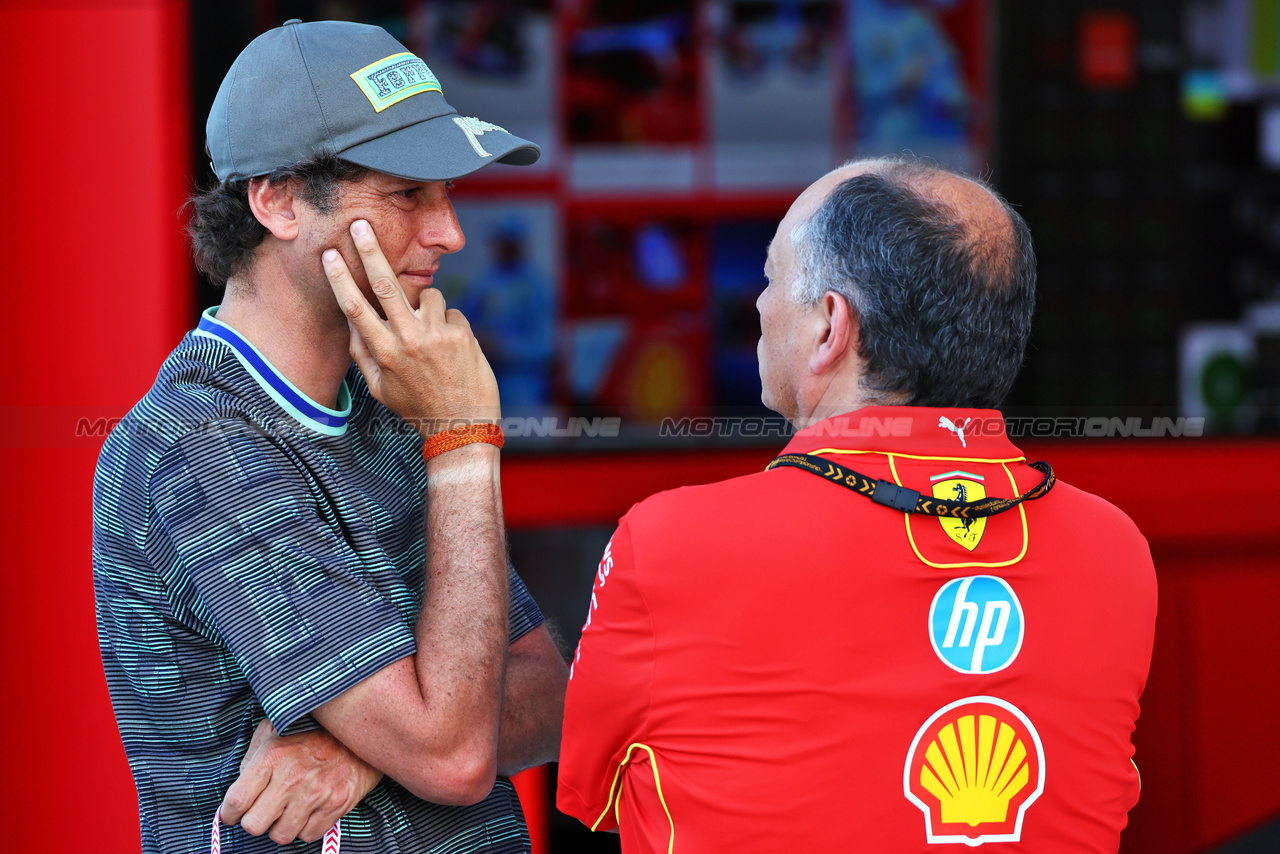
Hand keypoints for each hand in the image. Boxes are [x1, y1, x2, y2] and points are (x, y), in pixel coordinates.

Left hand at [219, 718, 382, 844]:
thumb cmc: (313, 731)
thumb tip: (238, 787)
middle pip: (254, 825)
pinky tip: (309, 809)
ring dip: (282, 826)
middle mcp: (292, 777)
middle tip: (265, 810)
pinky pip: (308, 835)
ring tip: (289, 809)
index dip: (229, 813)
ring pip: (280, 835)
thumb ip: (253, 757)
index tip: (234, 813)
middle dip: (256, 821)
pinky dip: (306, 827)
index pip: (236, 801)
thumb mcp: (276, 730)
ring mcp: (315, 793)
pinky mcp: (336, 805)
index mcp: (272, 755)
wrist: (360, 731)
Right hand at [324, 219, 499, 434]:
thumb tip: (352, 323)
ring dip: (427, 308)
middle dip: (369, 250)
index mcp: (384, 352)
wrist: (462, 426)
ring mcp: (437, 334)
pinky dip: (450, 326)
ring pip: (427, 295)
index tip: (329, 255)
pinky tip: (452, 351)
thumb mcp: (380, 388)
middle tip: (360, 224)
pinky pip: (451, 312)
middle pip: (385, 283)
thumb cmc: (417, 407)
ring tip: (433, 340)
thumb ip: (363, 354)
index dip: (340, 278)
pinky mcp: (462, 333)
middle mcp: (409, 339)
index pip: (355, 307)